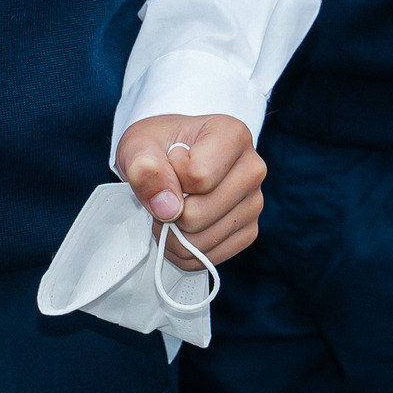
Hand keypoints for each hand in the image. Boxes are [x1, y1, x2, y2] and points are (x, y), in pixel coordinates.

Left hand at [116, 113, 265, 269]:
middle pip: (200, 213)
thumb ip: (144, 167)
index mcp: (233, 135)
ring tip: (168, 210)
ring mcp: (254, 203)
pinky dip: (184, 250)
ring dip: (172, 234)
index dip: (170, 176)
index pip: (198, 175)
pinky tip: (179, 227)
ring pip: (203, 240)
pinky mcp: (248, 232)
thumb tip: (168, 208)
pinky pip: (208, 258)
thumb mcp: (138, 145)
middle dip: (168, 212)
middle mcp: (252, 168)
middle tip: (162, 194)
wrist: (168, 158)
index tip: (169, 160)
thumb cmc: (156, 146)